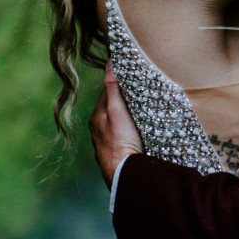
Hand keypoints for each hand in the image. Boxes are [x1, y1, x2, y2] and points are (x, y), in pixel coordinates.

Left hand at [89, 63, 144, 188]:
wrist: (125, 174)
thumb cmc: (121, 141)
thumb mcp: (118, 110)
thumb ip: (113, 87)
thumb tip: (109, 64)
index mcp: (97, 116)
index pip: (108, 92)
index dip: (119, 83)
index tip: (132, 77)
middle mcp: (98, 129)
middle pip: (112, 107)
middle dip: (123, 100)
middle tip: (140, 93)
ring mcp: (106, 142)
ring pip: (116, 122)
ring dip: (126, 117)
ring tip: (141, 112)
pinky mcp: (116, 153)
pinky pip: (122, 136)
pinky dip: (128, 131)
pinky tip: (138, 133)